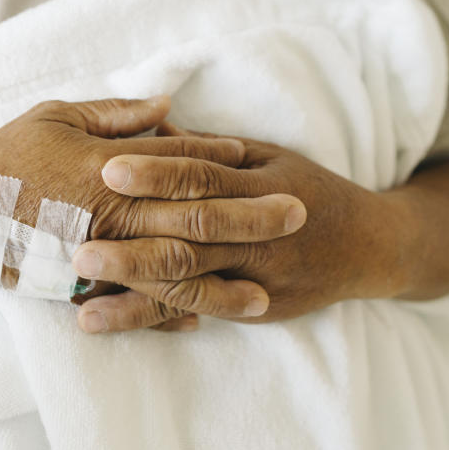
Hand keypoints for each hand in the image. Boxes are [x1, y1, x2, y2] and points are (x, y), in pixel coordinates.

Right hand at [0, 99, 299, 318]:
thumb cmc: (2, 158)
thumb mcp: (52, 116)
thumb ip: (113, 114)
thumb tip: (166, 107)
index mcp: (110, 167)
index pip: (181, 164)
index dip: (225, 163)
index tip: (264, 164)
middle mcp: (115, 213)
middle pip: (194, 218)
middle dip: (251, 219)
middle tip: (299, 217)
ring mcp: (102, 255)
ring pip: (175, 274)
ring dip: (225, 283)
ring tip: (267, 294)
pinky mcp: (86, 285)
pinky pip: (136, 303)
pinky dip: (172, 312)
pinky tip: (205, 319)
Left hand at [73, 123, 408, 331]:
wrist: (371, 247)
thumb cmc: (309, 190)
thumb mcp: (268, 157)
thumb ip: (210, 148)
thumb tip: (152, 126)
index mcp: (261, 185)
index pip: (201, 178)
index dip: (155, 173)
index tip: (107, 169)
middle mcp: (260, 235)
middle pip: (191, 241)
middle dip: (133, 248)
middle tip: (77, 249)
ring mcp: (261, 278)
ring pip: (191, 288)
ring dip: (135, 298)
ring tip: (84, 306)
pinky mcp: (258, 309)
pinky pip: (201, 312)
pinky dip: (157, 320)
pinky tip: (116, 323)